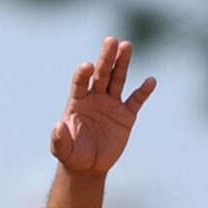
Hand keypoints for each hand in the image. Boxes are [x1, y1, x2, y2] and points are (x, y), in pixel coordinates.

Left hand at [51, 36, 155, 176]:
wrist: (88, 166)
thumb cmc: (71, 155)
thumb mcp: (62, 150)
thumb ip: (59, 139)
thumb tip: (58, 127)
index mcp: (77, 103)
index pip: (80, 83)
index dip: (82, 74)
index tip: (87, 66)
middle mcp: (94, 98)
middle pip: (101, 74)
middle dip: (106, 58)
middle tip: (111, 40)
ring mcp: (111, 105)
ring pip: (118, 80)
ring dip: (122, 64)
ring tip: (126, 46)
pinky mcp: (126, 115)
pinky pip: (136, 100)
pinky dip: (143, 91)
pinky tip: (150, 81)